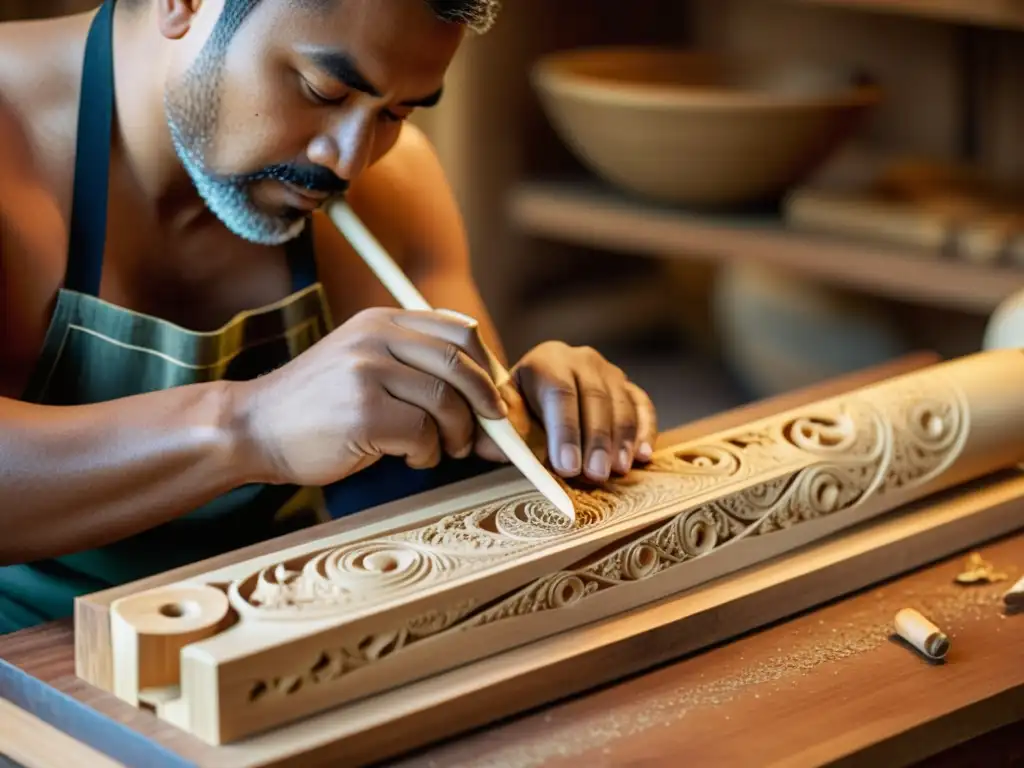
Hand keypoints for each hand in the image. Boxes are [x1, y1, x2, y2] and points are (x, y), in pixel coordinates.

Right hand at [230, 307, 507, 486]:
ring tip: (441, 450)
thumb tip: (492, 398)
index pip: (461, 331)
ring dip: (456, 435)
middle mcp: (376, 337)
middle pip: (461, 362)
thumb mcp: (365, 365)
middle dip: (485, 404)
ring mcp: (367, 372)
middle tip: (487, 434)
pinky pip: (423, 433)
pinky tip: (411, 458)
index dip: (488, 368)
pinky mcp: (363, 412)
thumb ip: (417, 366)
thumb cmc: (319, 407)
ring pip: (447, 401)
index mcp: (382, 320)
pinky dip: (428, 453)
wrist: (253, 428)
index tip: (494, 400)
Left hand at [476, 341, 657, 482]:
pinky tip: (642, 457)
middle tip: (595, 474)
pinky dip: (645, 432)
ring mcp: (608, 371)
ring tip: (617, 471)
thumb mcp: (502, 416)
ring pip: (621, 402)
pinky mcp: (627, 387)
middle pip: (595, 397)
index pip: (559, 393)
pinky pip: (643, 406)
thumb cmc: (517, 413)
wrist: (533, 396)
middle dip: (596, 440)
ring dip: (622, 440)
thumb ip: (507, 429)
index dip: (565, 431)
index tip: (566, 465)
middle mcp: (580, 359)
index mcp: (545, 361)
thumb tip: (511, 447)